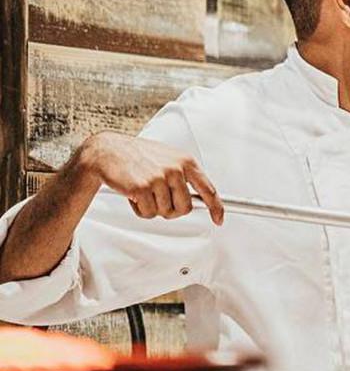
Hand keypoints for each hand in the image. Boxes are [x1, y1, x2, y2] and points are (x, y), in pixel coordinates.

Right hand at [78, 132, 224, 224]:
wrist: (109, 150)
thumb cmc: (139, 155)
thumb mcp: (169, 159)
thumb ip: (184, 176)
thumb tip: (200, 199)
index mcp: (186, 161)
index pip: (208, 189)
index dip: (216, 208)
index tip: (218, 219)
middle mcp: (175, 169)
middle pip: (185, 208)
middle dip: (172, 210)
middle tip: (159, 200)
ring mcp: (159, 179)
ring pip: (165, 212)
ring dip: (153, 208)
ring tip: (144, 191)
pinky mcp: (142, 188)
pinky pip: (148, 213)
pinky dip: (140, 210)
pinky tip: (134, 195)